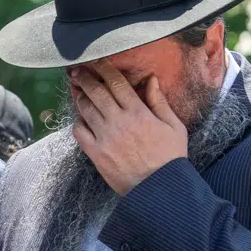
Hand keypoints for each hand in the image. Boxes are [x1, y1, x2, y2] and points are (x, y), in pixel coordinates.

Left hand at [69, 62, 187, 193]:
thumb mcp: (174, 126)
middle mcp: (119, 122)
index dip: (104, 69)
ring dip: (80, 97)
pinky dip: (77, 122)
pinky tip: (80, 117)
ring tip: (76, 89)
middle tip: (77, 71)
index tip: (96, 62)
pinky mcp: (96, 154)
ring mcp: (105, 138)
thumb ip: (159, 101)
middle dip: (85, 79)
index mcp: (138, 113)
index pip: (117, 83)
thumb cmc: (170, 157)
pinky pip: (80, 133)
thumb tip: (151, 80)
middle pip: (97, 92)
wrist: (158, 189)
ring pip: (86, 110)